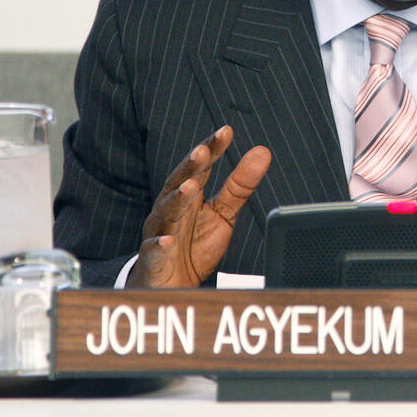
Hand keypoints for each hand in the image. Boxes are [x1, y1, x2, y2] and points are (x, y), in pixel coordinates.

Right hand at [128, 126, 270, 287]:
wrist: (171, 285)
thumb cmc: (194, 246)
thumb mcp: (223, 213)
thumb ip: (239, 185)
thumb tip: (262, 152)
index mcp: (188, 195)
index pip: (200, 167)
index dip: (212, 149)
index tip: (226, 131)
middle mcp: (171, 208)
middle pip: (179, 182)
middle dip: (190, 167)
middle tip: (203, 151)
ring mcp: (160, 232)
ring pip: (166, 212)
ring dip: (177, 199)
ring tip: (190, 186)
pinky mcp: (154, 259)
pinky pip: (154, 250)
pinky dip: (159, 244)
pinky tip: (167, 240)